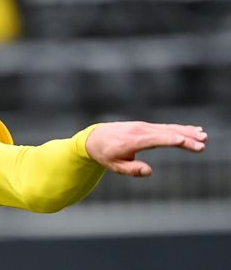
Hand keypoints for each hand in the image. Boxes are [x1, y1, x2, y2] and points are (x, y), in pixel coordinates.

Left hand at [86, 121, 207, 176]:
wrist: (95, 138)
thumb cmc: (105, 154)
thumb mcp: (114, 166)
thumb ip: (131, 169)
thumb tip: (149, 171)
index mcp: (132, 141)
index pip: (154, 139)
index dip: (169, 139)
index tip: (183, 140)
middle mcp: (139, 130)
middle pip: (165, 133)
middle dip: (184, 137)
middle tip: (202, 142)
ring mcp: (143, 126)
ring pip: (168, 129)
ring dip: (186, 131)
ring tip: (203, 136)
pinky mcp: (145, 126)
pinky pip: (165, 127)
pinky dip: (179, 129)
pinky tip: (193, 131)